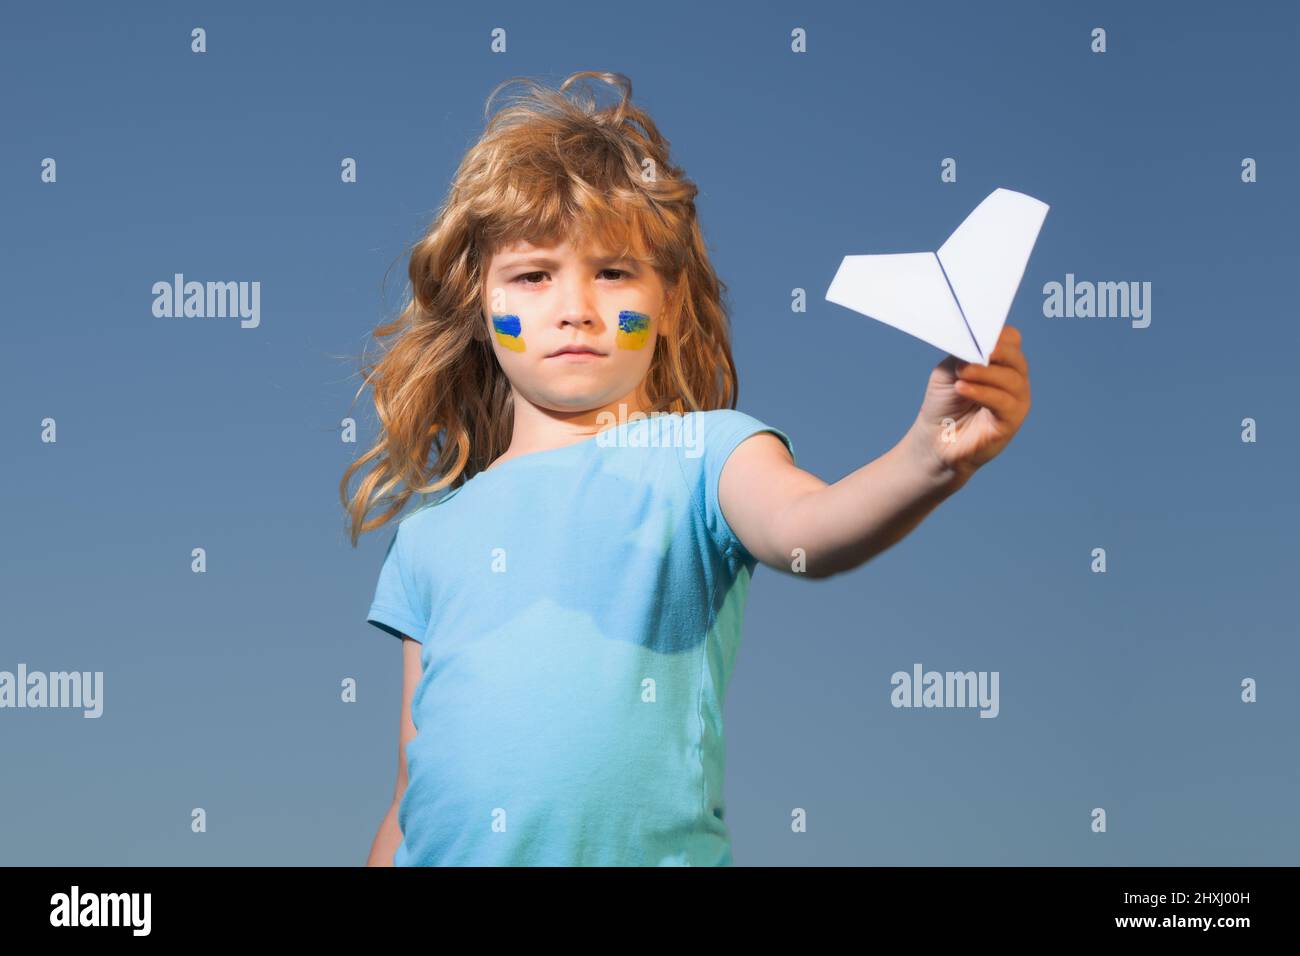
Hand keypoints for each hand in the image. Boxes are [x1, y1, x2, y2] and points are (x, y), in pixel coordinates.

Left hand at [910, 325, 1030, 482]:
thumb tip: (974, 341)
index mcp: (1002, 363)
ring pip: (1011, 379)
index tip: (976, 333)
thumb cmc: (944, 403)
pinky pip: (1003, 402)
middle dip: (995, 351)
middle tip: (971, 352)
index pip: (1011, 340)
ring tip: (960, 374)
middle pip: (1016, 357)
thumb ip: (963, 354)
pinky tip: (963, 388)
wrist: (935, 439)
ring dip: (984, 373)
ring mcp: (1016, 401)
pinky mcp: (1011, 421)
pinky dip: (983, 392)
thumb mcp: (949, 370)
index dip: (997, 334)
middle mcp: (1014, 379)